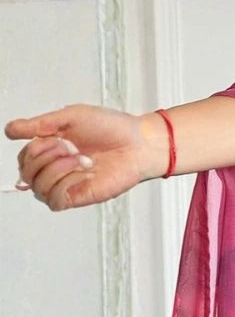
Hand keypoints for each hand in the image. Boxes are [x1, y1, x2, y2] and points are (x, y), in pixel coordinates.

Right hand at [4, 104, 161, 211]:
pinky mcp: (77, 197)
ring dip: (59, 168)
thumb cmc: (113, 128)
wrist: (140, 143)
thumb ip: (40, 123)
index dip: (35, 148)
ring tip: (82, 158)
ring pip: (37, 187)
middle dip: (46, 156)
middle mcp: (56, 168)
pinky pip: (54, 200)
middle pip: (26, 173)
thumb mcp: (73, 116)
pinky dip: (66, 184)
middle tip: (70, 147)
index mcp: (52, 149)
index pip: (24, 157)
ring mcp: (66, 184)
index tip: (56, 137)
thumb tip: (11, 129)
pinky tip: (84, 173)